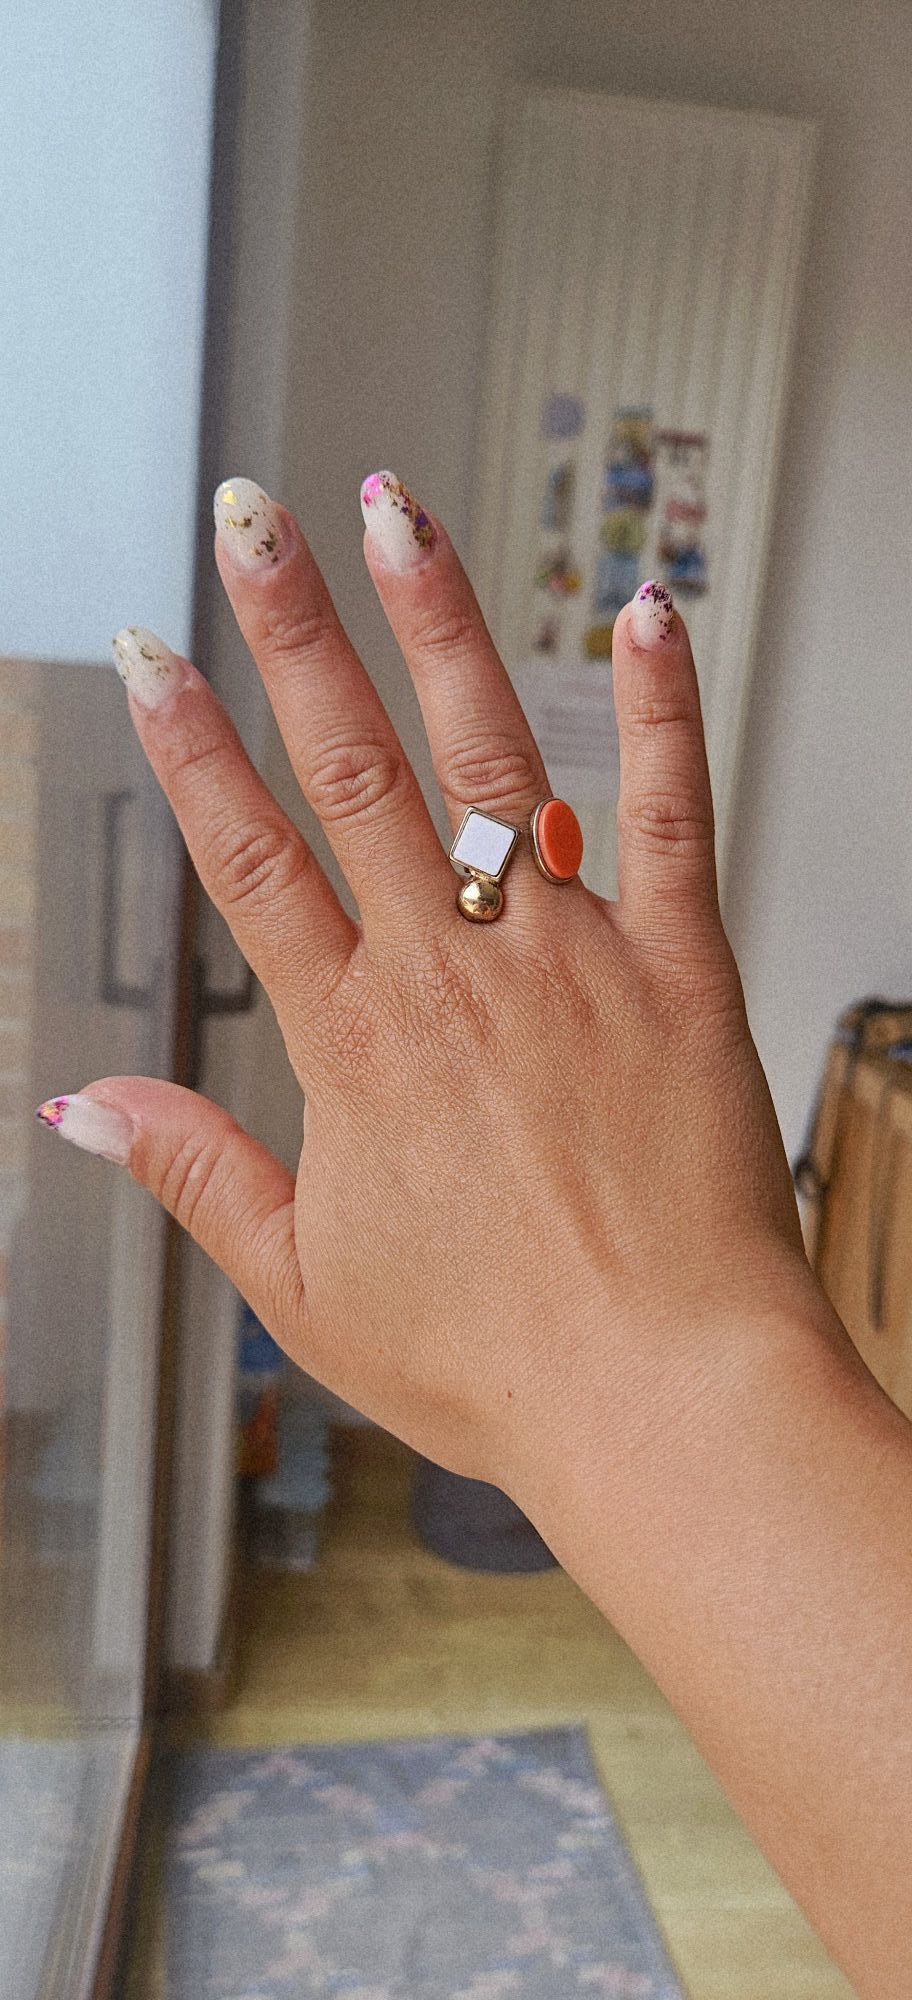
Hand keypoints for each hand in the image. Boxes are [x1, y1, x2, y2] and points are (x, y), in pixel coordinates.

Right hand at [40, 473, 818, 1496]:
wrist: (664, 1393)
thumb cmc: (497, 1358)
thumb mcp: (303, 1285)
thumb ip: (193, 1171)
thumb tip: (82, 1106)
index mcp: (354, 1045)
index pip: (245, 857)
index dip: (188, 743)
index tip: (149, 649)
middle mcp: (454, 975)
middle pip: (350, 767)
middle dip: (290, 628)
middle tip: (252, 520)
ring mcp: (572, 959)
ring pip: (493, 759)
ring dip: (439, 627)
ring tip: (398, 517)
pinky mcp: (682, 971)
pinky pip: (675, 815)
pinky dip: (662, 710)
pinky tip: (645, 617)